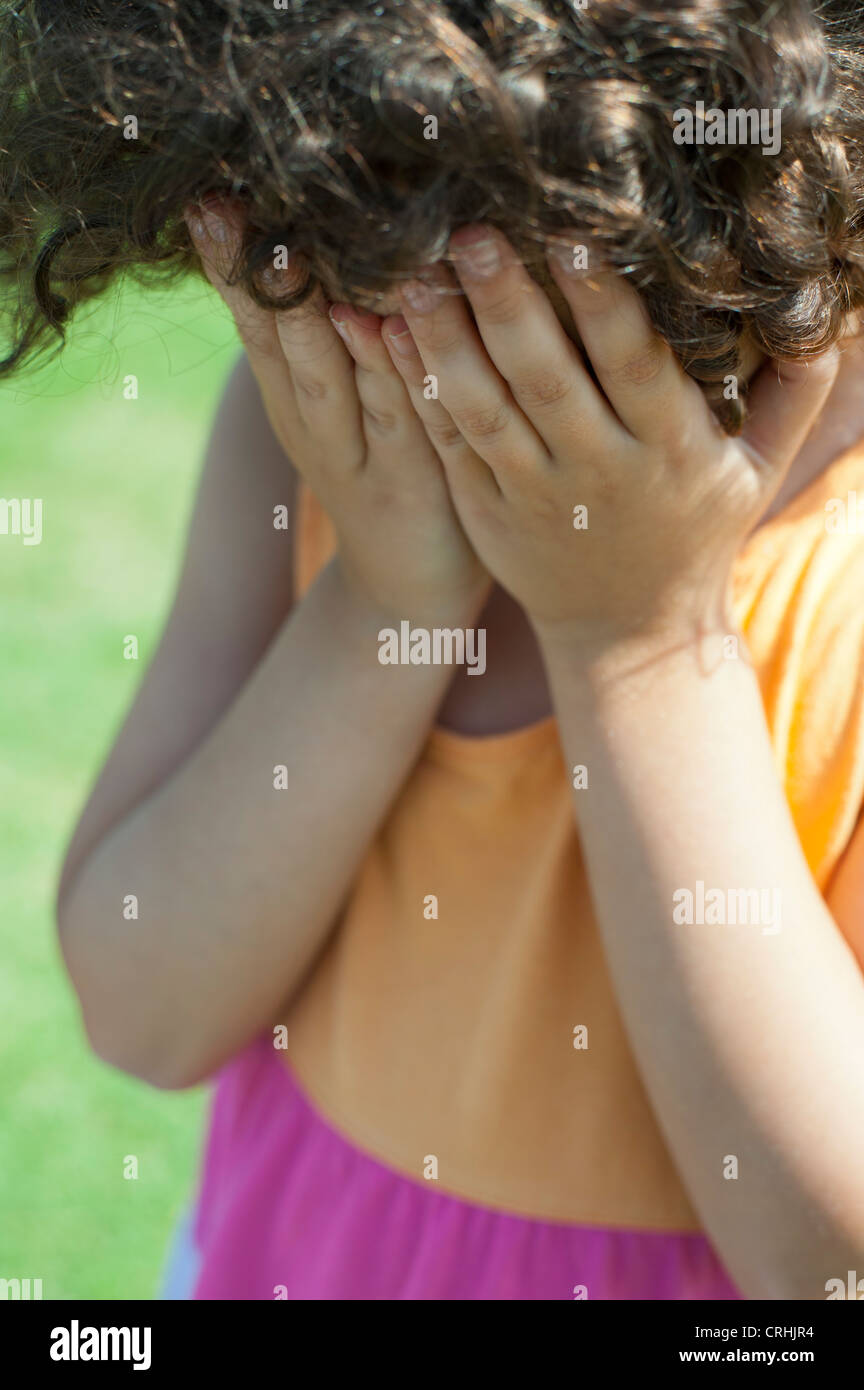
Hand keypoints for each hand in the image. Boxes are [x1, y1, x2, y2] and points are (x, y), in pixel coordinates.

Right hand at [184, 201, 488, 626]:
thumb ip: (324, 343)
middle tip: (224, 210)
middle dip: (253, 277)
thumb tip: (305, 250)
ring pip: (329, 378)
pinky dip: (392, 371)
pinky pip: (401, 417)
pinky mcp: (413, 482)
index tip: (208, 198)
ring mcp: (361, 456)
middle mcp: (315, 425)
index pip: (256, 322)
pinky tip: (385, 325)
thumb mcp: (343, 408)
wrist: (412, 590)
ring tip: (290, 253)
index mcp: (295, 400)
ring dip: (308, 317)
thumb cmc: (386, 476)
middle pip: (276, 343)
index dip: (232, 265)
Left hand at [383, 225, 839, 646]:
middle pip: (545, 378)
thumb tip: (828, 314)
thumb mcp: (757, 471)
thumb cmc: (695, 533)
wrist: (630, 632)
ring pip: (484, 409)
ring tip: (415, 275)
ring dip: (444, 341)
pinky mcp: (487, 509)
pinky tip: (390, 335)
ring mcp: (535, 493)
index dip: (603, 301)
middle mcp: (598, 470)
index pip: (634, 364)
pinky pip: (450, 444)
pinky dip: (419, 391)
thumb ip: (793, 393)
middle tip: (472, 233)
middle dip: (508, 302)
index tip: (574, 234)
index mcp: (669, 449)